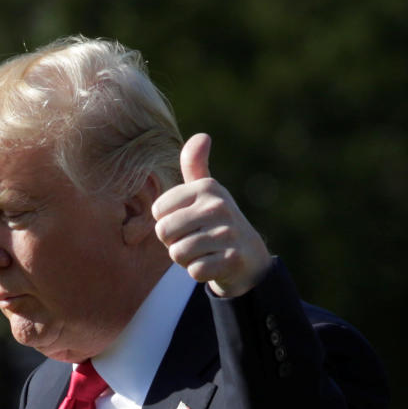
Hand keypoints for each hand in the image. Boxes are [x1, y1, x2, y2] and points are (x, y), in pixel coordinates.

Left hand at [152, 133, 270, 297]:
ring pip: (177, 253)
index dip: (166, 222)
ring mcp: (227, 232)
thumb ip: (195, 166)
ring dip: (185, 259)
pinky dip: (199, 272)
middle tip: (193, 240)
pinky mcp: (232, 259)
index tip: (187, 222)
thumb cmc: (216, 222)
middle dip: (173, 243)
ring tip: (203, 252)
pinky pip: (194, 271)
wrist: (249, 257)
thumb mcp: (206, 192)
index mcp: (206, 188)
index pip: (158, 211)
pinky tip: (213, 264)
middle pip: (164, 232)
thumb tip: (202, 136)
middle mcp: (218, 206)